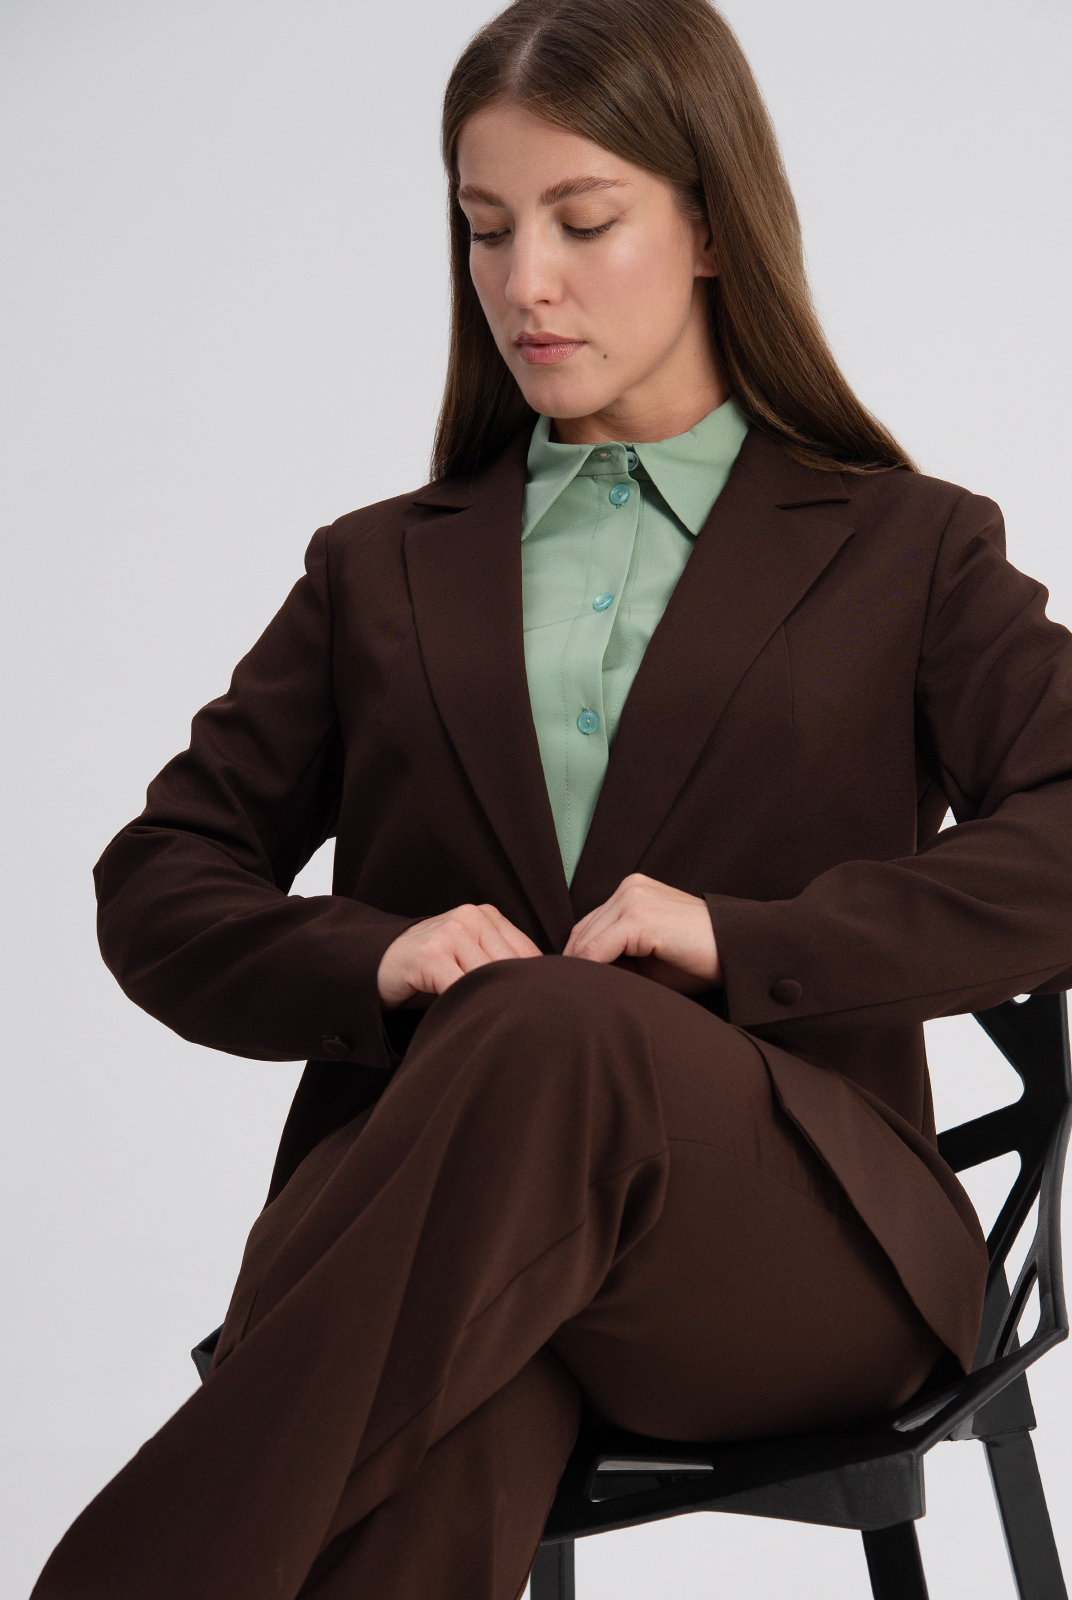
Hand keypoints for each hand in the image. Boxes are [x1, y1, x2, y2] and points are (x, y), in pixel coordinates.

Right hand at [377, 904, 542, 1008]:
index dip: (534, 983)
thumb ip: (500, 965)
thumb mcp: (470, 958)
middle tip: (517, 1022)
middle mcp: (470, 917)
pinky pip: (460, 987)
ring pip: (488, 978)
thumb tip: (543, 992)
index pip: (527, 953)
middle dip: (512, 996)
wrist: (378, 964)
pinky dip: (464, 1005)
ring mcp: (449, 933)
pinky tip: (462, 1015)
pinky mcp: (430, 954)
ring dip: (488, 1002)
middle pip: (509, 967)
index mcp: (487, 915)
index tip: (537, 1007)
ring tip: (487, 1020)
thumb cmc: (431, 969)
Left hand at [563, 873, 721, 993]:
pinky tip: (591, 992)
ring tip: (578, 1000)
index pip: (589, 927)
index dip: (577, 959)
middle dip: (574, 966)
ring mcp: (633, 899)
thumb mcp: (647, 957)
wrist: (740, 953)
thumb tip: (579, 977)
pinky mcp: (638, 917)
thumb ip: (615, 958)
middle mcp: (629, 888)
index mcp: (632, 892)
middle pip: (583, 932)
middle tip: (568, 997)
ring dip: (580, 971)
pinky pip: (597, 950)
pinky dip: (589, 972)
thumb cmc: (699, 959)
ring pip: (586, 942)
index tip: (571, 988)